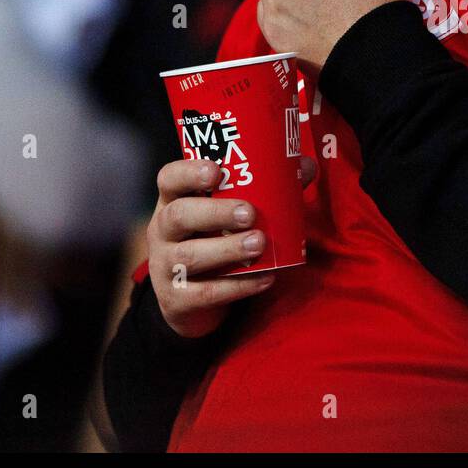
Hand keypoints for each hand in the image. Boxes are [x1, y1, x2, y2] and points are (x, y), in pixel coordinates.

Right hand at [147, 155, 316, 338]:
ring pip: (189, 256)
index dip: (188, 172)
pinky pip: (205, 293)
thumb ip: (263, 189)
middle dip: (215, 213)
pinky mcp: (176, 299)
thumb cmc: (213, 240)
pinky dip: (238, 286)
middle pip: (178, 216)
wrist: (188, 300)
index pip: (169, 179)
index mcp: (173, 202)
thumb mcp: (226, 213)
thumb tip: (305, 167)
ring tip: (259, 244)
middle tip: (250, 214)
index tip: (216, 171)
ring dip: (228, 249)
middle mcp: (162, 231)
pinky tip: (265, 278)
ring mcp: (164, 267)